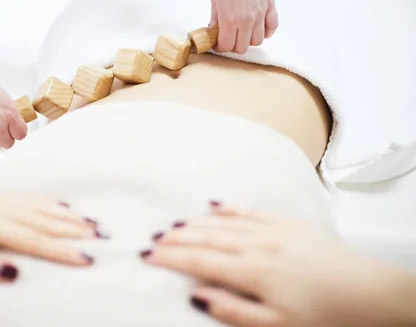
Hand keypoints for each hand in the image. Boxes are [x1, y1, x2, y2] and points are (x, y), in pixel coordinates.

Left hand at [0, 191, 100, 281]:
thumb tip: (13, 272)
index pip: (34, 240)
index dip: (62, 251)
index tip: (87, 261)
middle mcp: (2, 208)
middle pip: (46, 222)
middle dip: (76, 232)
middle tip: (105, 241)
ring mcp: (2, 200)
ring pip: (43, 208)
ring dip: (70, 217)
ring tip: (95, 225)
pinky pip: (33, 198)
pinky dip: (53, 204)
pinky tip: (66, 209)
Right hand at [142, 205, 415, 326]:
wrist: (373, 294)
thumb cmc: (327, 315)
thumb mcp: (278, 326)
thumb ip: (234, 310)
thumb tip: (198, 295)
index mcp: (254, 271)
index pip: (201, 261)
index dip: (172, 257)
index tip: (148, 254)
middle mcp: (259, 244)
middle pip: (208, 238)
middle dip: (177, 238)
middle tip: (153, 238)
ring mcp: (274, 229)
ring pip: (224, 222)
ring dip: (196, 223)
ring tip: (174, 224)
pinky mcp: (289, 223)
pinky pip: (251, 210)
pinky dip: (229, 208)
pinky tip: (214, 206)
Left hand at [210, 0, 278, 53]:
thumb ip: (215, 18)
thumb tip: (214, 30)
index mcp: (229, 19)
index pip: (227, 46)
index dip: (220, 47)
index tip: (218, 43)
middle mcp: (246, 20)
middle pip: (243, 48)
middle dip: (234, 45)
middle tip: (229, 38)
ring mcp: (260, 14)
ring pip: (258, 41)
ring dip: (249, 39)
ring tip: (243, 31)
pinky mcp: (271, 6)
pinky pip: (272, 27)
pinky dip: (266, 31)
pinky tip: (259, 26)